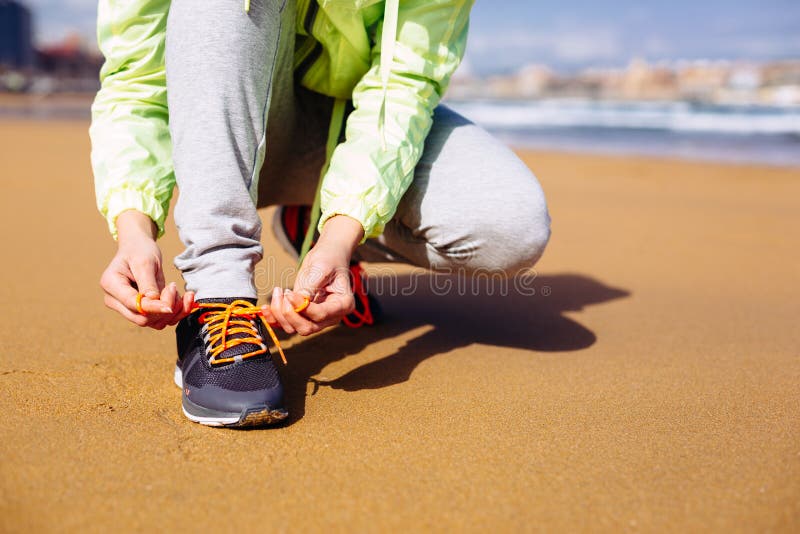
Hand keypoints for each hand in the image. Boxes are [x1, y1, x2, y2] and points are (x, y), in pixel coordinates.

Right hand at [99, 210, 194, 328]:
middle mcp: (115, 300)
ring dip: (174, 312)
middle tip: (174, 287)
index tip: (172, 304)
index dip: (154, 307)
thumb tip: (156, 303)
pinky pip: (160, 320)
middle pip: (142, 318)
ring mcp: (127, 308)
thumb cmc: (139, 250)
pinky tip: (184, 299)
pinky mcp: (141, 311)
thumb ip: (148, 284)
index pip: (133, 305)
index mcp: (111, 284)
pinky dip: (176, 313)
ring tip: (181, 292)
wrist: (138, 248)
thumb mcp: (145, 262)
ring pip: (153, 322)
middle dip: (165, 307)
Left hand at [262, 215, 363, 335]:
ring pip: (294, 328)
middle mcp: (331, 316)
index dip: (302, 307)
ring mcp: (317, 318)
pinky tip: (266, 307)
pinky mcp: (304, 315)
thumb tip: (296, 303)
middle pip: (307, 328)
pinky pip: (287, 324)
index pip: (321, 315)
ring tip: (278, 292)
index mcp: (343, 305)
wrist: (327, 256)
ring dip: (280, 314)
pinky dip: (274, 318)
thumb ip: (310, 287)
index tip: (289, 293)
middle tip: (283, 293)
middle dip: (289, 314)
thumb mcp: (321, 268)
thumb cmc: (329, 258)